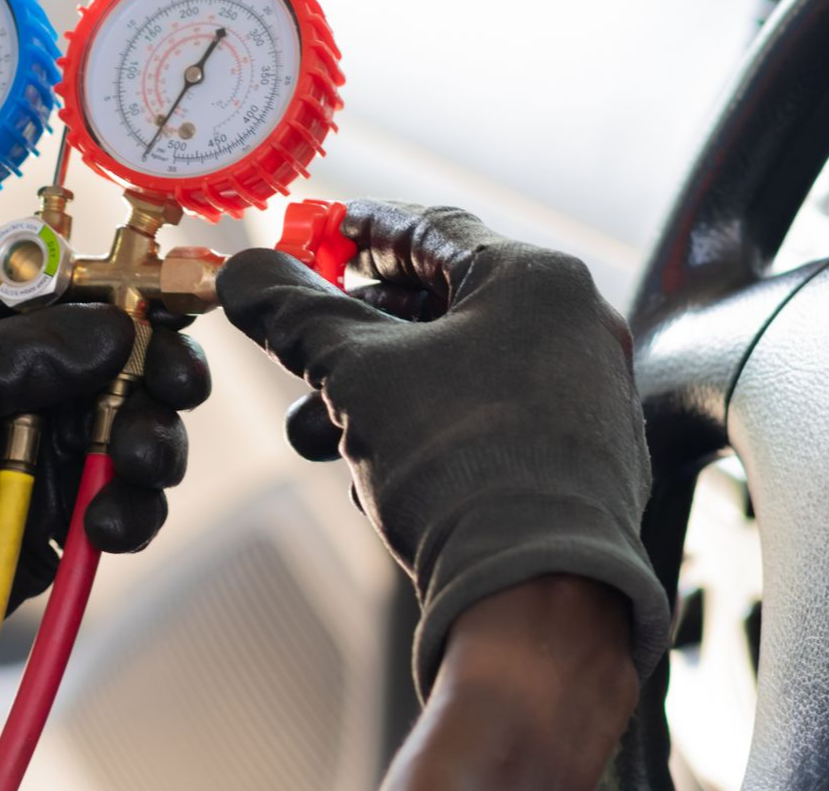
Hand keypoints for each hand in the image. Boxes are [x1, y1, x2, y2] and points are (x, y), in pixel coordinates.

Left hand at [0, 301, 208, 752]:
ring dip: (156, 440)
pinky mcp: (63, 512)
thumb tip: (108, 330)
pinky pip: (128, 497)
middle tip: (174, 388)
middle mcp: (17, 384)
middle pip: (119, 355)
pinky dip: (136, 510)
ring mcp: (45, 448)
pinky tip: (105, 527)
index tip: (163, 308)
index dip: (120, 294)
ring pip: (138, 423)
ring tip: (139, 468)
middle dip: (158, 369)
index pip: (59, 291)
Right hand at [217, 200, 669, 699]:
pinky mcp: (581, 458)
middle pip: (443, 303)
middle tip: (303, 337)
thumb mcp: (358, 373)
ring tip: (316, 429)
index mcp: (537, 281)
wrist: (541, 600)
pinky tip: (374, 468)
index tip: (315, 234)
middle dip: (357, 328)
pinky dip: (426, 427)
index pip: (434, 229)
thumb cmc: (460, 465)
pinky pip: (487, 416)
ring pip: (458, 369)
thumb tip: (244, 272)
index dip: (362, 229)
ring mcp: (584, 395)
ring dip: (378, 391)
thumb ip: (295, 312)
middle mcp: (574, 326)